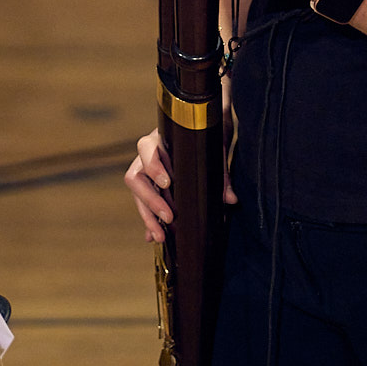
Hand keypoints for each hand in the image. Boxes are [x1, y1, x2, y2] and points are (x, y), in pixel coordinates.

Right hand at [126, 126, 240, 244]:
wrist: (206, 128)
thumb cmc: (206, 134)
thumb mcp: (215, 147)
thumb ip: (221, 171)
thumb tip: (230, 199)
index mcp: (160, 139)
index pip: (146, 149)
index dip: (153, 166)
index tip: (166, 183)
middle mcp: (148, 156)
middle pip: (137, 177)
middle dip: (150, 200)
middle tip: (169, 217)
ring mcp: (147, 172)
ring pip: (138, 194)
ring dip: (147, 216)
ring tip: (160, 236)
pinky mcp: (152, 186)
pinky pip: (145, 204)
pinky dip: (149, 221)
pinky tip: (154, 237)